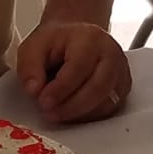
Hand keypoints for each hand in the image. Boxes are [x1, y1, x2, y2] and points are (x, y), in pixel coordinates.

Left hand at [15, 21, 130, 125]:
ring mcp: (120, 71)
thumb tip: (34, 90)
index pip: (79, 67)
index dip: (60, 89)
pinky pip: (110, 108)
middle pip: (98, 87)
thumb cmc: (56, 42)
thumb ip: (30, 67)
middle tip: (49, 113)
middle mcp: (110, 53)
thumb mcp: (33, 47)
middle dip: (71, 106)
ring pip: (106, 101)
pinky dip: (89, 115)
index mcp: (90, 37)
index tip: (43, 102)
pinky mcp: (122, 87)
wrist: (75, 38)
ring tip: (57, 114)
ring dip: (79, 114)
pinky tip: (71, 113)